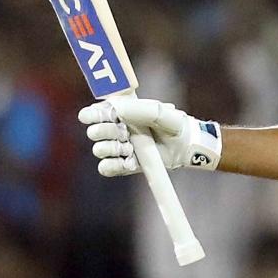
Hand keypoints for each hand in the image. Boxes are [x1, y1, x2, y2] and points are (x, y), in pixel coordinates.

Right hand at [79, 97, 221, 175]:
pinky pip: (106, 168)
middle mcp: (114, 130)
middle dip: (106, 132)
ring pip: (99, 150)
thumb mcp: (160, 112)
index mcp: (119, 113)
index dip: (93, 114)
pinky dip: (113, 165)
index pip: (94, 112)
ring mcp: (118, 148)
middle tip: (123, 132)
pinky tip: (127, 161)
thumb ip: (140, 109)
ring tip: (129, 148)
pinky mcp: (123, 165)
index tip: (105, 116)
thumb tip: (117, 110)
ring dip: (111, 149)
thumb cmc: (172, 124)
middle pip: (94, 132)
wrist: (185, 146)